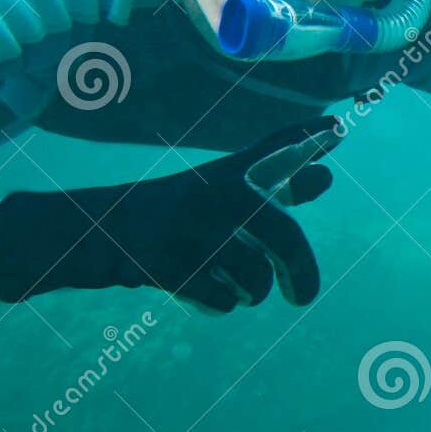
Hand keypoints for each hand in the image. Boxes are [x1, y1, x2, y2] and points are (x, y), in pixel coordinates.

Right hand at [0, 119, 340, 309]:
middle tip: (303, 297)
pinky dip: (218, 304)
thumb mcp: (220, 194)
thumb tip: (328, 176)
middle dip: (302, 272)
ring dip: (250, 291)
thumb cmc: (172, 215)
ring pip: (254, 277)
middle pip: (282, 237)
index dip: (303, 142)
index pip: (273, 154)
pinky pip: (223, 300)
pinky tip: (201, 290)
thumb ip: (276, 187)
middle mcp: (210, 194)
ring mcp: (190, 230)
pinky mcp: (170, 265)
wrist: (93, 236)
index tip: (337, 127)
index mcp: (225, 175)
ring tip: (232, 285)